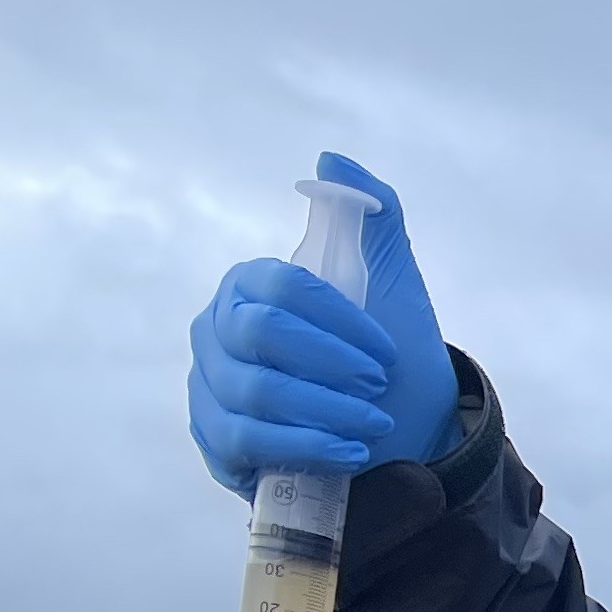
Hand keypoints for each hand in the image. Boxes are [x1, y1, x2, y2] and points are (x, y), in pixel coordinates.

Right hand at [188, 151, 459, 495]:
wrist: (400, 434)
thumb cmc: (387, 356)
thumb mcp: (393, 284)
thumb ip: (373, 217)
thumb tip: (332, 159)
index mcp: (251, 285)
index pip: (280, 285)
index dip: (338, 319)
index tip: (386, 350)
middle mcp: (218, 330)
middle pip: (261, 336)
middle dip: (332, 364)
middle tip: (378, 384)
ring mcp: (211, 386)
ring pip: (256, 393)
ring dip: (327, 411)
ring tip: (373, 424)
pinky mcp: (216, 442)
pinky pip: (246, 442)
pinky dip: (305, 446)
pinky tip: (349, 451)